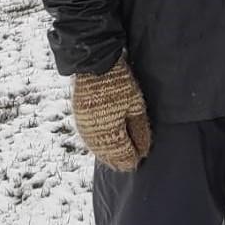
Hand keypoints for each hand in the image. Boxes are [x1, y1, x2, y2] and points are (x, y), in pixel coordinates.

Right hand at [71, 55, 152, 170]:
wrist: (93, 66)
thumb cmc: (119, 84)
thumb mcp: (136, 106)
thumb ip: (140, 130)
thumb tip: (144, 151)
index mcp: (110, 135)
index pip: (124, 157)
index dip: (135, 158)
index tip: (143, 155)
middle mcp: (95, 137)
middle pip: (110, 157)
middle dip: (123, 158)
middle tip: (134, 157)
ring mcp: (85, 129)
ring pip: (99, 150)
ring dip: (111, 153)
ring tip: (122, 153)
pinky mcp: (80, 120)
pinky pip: (91, 140)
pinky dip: (101, 145)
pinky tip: (107, 143)